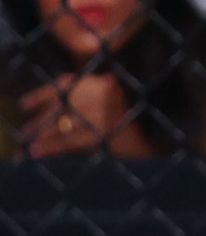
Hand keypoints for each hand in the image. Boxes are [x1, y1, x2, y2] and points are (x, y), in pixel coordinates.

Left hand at [21, 74, 137, 159]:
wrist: (150, 143)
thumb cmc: (131, 121)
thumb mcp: (113, 98)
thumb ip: (91, 89)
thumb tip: (57, 89)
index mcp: (101, 83)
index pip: (64, 85)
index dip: (41, 95)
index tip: (25, 104)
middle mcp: (98, 95)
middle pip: (58, 107)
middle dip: (39, 120)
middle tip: (26, 131)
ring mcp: (98, 115)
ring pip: (58, 124)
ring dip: (41, 134)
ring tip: (29, 143)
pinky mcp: (96, 135)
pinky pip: (65, 141)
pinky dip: (49, 147)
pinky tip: (36, 152)